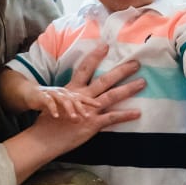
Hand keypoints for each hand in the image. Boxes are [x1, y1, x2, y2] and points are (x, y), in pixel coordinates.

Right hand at [24, 86, 97, 119]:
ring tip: (74, 118)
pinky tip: (56, 116)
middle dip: (81, 108)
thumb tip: (88, 119)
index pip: (82, 98)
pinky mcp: (43, 96)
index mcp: (70, 95)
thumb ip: (75, 109)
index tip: (99, 106)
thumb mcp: (64, 105)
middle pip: (75, 99)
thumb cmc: (51, 101)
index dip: (91, 101)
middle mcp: (63, 93)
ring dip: (69, 109)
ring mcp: (53, 93)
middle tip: (87, 117)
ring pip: (64, 100)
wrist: (31, 93)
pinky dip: (53, 109)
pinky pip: (49, 102)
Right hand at [26, 43, 144, 152]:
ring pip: (111, 95)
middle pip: (104, 80)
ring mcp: (88, 110)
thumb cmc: (48, 122)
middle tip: (136, 63)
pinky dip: (125, 115)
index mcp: (72, 89)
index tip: (105, 46)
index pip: (85, 68)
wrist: (43, 138)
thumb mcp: (57, 104)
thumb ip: (68, 98)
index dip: (95, 56)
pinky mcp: (91, 123)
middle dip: (121, 70)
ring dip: (128, 89)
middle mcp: (81, 96)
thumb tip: (75, 94)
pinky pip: (111, 118)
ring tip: (142, 83)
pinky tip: (137, 113)